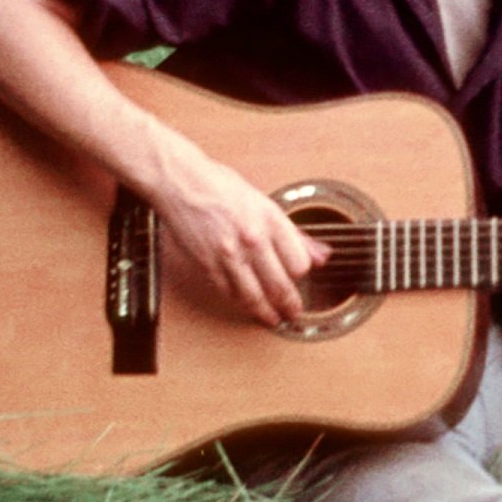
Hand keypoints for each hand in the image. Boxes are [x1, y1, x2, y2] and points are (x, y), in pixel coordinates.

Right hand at [152, 152, 326, 328]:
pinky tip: (248, 306)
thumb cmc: (220, 186)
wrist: (180, 182)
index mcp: (270, 219)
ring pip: (254, 296)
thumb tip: (322, 255)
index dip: (302, 274)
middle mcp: (252, 238)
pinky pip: (229, 293)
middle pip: (280, 285)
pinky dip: (241, 303)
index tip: (300, 277)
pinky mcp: (208, 265)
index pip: (299, 263)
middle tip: (295, 313)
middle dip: (291, 305)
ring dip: (267, 313)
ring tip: (274, 319)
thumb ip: (294, 233)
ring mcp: (229, 254)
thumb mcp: (264, 202)